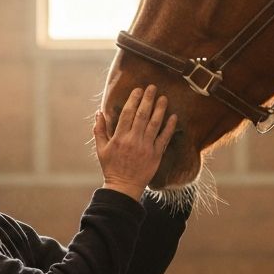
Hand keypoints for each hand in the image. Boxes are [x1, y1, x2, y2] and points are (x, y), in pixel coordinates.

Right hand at [92, 85, 177, 200]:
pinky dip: (169, 127)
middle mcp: (133, 140)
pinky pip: (164, 138)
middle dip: (147, 99)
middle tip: (152, 87)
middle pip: (142, 115)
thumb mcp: (101, 149)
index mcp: (119, 138)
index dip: (133, 100)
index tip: (138, 90)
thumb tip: (99, 112)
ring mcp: (146, 147)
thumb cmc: (111, 167)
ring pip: (154, 124)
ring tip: (164, 98)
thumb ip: (99, 130)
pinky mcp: (156, 155)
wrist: (124, 187)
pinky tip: (174, 117)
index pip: (127, 114)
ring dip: (160, 109)